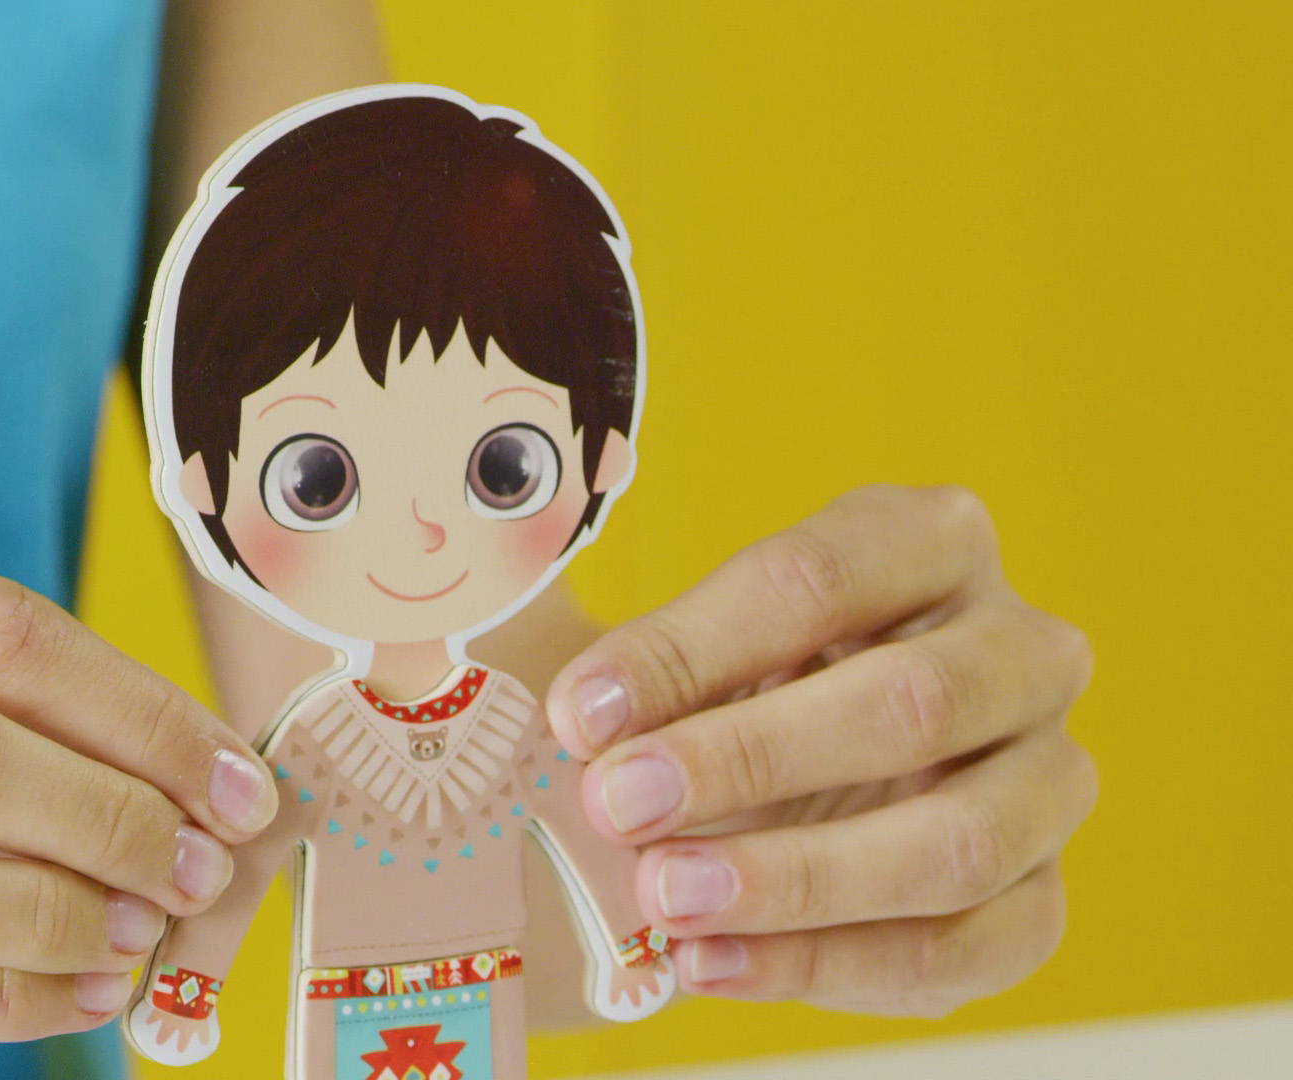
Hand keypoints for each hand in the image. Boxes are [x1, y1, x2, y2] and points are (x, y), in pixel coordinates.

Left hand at [544, 486, 1095, 1017]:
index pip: (816, 580)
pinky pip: (966, 948)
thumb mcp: (668, 644)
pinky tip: (708, 964)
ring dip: (798, 881)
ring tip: (664, 901)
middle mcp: (1018, 647)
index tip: (580, 713)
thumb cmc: (715, 690)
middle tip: (618, 805)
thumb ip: (612, 646)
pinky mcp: (1039, 895)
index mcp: (926, 540)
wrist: (777, 786)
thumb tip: (544, 671)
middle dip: (749, 761)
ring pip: (959, 841)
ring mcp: (1047, 776)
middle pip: (912, 701)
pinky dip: (828, 969)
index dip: (691, 650)